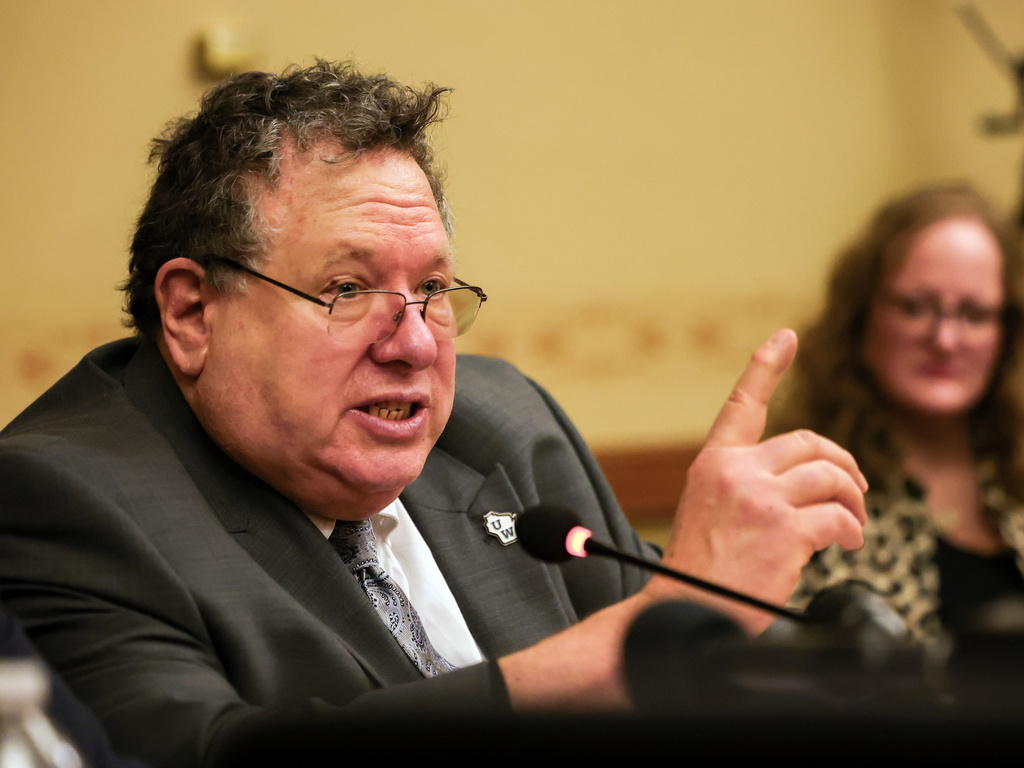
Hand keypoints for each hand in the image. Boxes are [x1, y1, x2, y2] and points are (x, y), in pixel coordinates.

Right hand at [654, 329, 866, 632]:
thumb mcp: (709, 510)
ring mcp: (760, 498)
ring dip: (853, 500)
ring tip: (853, 524)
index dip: (766, 365)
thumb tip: (808, 482)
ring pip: (831, 476)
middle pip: (809, 443)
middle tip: (854, 488)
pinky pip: (839, 518)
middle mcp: (735, 471)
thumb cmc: (700, 570)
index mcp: (713, 463)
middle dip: (842, 464)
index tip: (786, 336)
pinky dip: (853, 531)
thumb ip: (746, 484)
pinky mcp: (785, 529)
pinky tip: (847, 544)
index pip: (743, 404)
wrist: (684, 612)